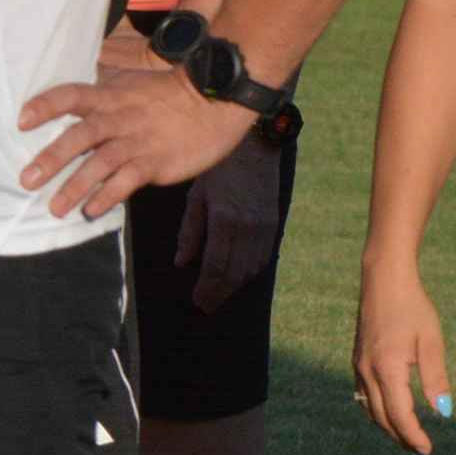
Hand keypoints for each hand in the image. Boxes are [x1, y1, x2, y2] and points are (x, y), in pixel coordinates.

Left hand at [18, 61, 254, 219]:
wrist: (212, 101)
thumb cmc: (164, 95)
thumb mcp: (128, 85)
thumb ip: (99, 96)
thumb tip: (68, 105)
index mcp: (108, 97)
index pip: (70, 96)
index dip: (45, 106)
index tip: (21, 121)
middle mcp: (119, 117)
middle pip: (80, 135)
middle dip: (51, 158)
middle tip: (26, 179)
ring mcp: (138, 140)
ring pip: (101, 163)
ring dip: (75, 186)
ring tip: (55, 208)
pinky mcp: (156, 162)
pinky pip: (127, 181)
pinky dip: (108, 196)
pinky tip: (90, 211)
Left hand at [174, 131, 285, 311]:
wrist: (255, 148)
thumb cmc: (217, 169)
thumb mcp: (195, 195)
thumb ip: (189, 231)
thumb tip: (182, 263)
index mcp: (225, 220)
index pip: (217, 266)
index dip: (207, 288)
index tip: (198, 301)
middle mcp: (249, 228)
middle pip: (235, 273)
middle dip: (220, 293)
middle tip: (206, 306)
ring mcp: (265, 227)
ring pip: (251, 269)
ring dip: (235, 286)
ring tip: (218, 295)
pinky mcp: (274, 224)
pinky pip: (263, 257)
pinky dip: (250, 272)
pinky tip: (237, 277)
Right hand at [353, 261, 451, 454]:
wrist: (383, 279)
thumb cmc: (412, 307)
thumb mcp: (431, 341)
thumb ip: (436, 378)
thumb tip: (442, 412)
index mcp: (387, 369)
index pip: (400, 415)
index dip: (414, 436)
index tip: (428, 450)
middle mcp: (368, 371)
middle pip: (381, 417)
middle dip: (401, 437)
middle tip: (421, 451)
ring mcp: (359, 365)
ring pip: (369, 408)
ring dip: (388, 426)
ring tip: (407, 437)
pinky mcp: (357, 359)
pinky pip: (364, 395)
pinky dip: (377, 410)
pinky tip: (389, 411)